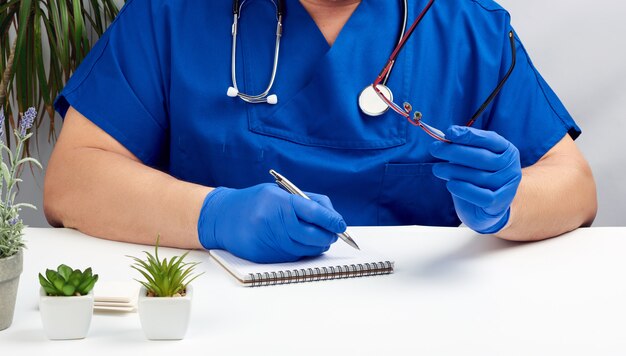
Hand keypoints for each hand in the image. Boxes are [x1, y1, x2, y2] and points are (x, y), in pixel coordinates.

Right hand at [197, 183, 345, 262]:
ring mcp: (268, 240)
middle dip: (328, 236)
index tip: (341, 225)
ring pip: (305, 248)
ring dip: (317, 245)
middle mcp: (273, 221)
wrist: (221, 217)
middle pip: (312, 235)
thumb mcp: (278, 192)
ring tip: (320, 239)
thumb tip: (331, 216)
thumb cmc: (254, 202)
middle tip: (334, 234)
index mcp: (278, 201)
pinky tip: (301, 244)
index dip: (331, 220)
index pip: (313, 212)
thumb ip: (305, 201)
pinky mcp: (264, 255)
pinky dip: (302, 251)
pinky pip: (292, 256)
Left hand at [429, 126, 521, 233]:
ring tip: (437, 169)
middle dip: (455, 151)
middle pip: (482, 157)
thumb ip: (462, 148)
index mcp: (506, 150)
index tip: (449, 132)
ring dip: (453, 170)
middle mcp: (510, 166)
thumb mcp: (472, 160)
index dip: (469, 135)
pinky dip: (464, 190)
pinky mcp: (499, 203)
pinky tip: (450, 184)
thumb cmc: (477, 178)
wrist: (487, 207)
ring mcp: (507, 186)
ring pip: (478, 176)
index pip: (489, 139)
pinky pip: (481, 196)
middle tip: (435, 149)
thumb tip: (443, 140)